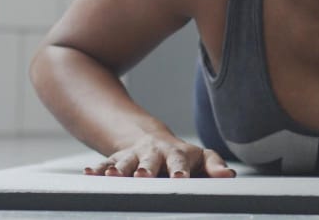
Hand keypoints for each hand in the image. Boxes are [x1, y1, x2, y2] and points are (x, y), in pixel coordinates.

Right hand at [83, 133, 235, 178]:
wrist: (151, 140)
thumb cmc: (181, 155)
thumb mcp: (200, 158)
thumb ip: (214, 165)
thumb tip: (228, 175)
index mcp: (176, 153)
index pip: (179, 161)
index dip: (179, 169)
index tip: (179, 178)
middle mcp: (154, 153)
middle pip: (150, 161)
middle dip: (146, 168)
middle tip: (143, 175)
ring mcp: (134, 156)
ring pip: (126, 161)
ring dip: (120, 169)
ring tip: (114, 176)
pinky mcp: (118, 159)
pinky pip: (106, 163)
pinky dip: (98, 169)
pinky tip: (90, 174)